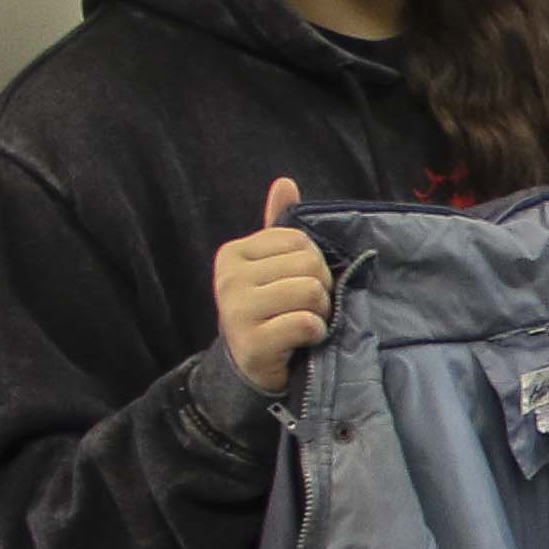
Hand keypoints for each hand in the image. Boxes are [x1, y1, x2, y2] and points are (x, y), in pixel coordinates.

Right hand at [212, 177, 329, 391]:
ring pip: (311, 292)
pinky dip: (315, 334)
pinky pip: (307, 323)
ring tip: (301, 323)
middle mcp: (228, 278)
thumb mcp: (271, 267)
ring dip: (320, 312)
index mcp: (234, 253)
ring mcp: (237, 311)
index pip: (300, 241)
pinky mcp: (253, 343)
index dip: (314, 264)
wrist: (251, 366)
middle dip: (320, 289)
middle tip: (303, 308)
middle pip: (310, 265)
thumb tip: (285, 183)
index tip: (297, 284)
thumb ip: (278, 227)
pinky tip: (299, 341)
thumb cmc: (270, 310)